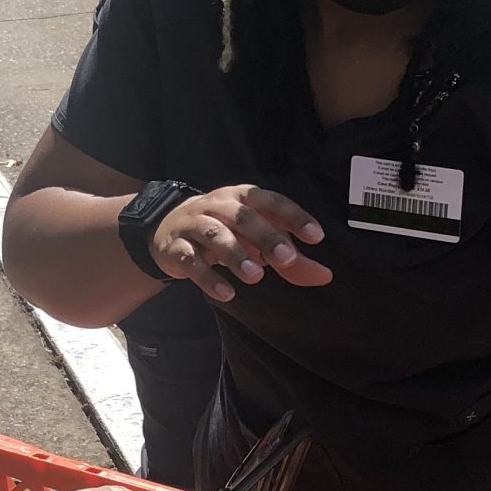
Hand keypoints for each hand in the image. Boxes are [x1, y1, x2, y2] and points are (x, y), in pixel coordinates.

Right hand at [152, 185, 331, 302]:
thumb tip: (325, 276)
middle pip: (243, 217)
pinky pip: (191, 261)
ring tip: (255, 276)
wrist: (165, 230)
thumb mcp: (257, 239)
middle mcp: (218, 205)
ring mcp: (194, 225)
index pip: (271, 201)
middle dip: (266, 237)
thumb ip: (290, 259)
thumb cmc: (224, 231)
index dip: (293, 216)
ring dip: (235, 254)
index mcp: (242, 197)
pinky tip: (226, 294)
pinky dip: (208, 277)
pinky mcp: (176, 248)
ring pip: (215, 235)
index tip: (316, 236)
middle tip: (287, 259)